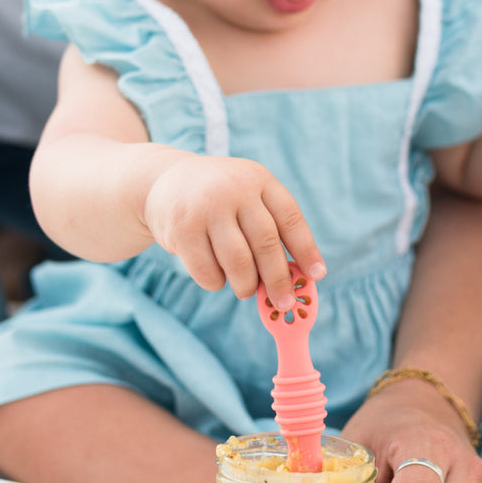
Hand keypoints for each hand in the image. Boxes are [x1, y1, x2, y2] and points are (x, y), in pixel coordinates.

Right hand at [142, 154, 325, 306]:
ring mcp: (206, 208)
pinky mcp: (182, 229)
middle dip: (279, 279)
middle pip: (266, 243)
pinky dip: (217, 283)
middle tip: (285, 302)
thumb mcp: (246, 197)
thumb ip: (270, 229)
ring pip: (238, 262)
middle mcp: (234, 189)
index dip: (306, 249)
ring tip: (246, 290)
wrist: (164, 182)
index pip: (290, 218)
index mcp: (258, 180)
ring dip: (247, 285)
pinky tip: (217, 277)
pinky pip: (208, 271)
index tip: (317, 275)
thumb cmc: (219, 201)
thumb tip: (295, 278)